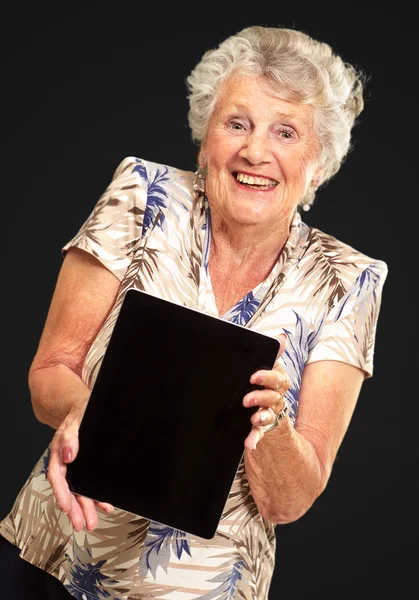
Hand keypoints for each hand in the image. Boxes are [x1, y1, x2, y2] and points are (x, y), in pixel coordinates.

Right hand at [47, 407, 113, 531]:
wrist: (85, 408)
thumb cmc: (79, 413)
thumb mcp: (74, 422)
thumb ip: (69, 438)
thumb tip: (69, 455)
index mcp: (59, 454)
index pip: (57, 477)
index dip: (62, 494)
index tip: (66, 507)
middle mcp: (67, 464)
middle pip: (69, 490)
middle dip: (75, 509)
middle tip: (81, 524)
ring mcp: (78, 467)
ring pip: (80, 492)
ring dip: (86, 508)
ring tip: (92, 522)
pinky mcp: (89, 468)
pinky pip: (91, 485)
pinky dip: (98, 497)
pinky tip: (104, 506)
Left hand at [243, 334, 289, 451]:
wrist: (265, 407)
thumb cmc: (263, 383)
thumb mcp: (266, 369)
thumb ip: (273, 354)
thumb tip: (281, 338)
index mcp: (277, 382)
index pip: (277, 378)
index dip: (267, 377)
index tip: (254, 377)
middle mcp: (276, 397)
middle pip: (273, 396)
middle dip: (261, 397)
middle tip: (246, 399)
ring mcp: (270, 412)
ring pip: (269, 414)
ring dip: (262, 417)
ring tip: (254, 419)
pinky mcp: (263, 426)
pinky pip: (260, 433)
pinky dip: (255, 438)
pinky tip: (249, 443)